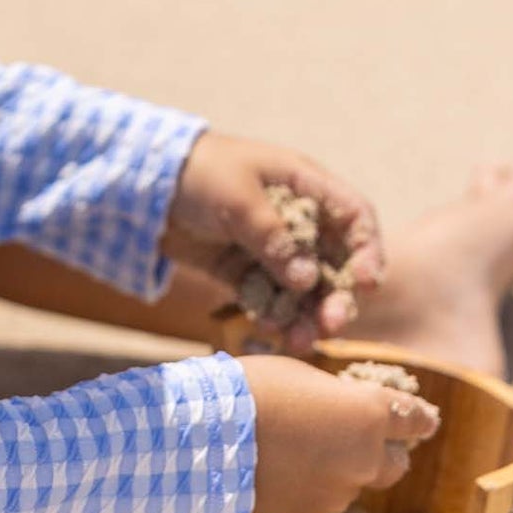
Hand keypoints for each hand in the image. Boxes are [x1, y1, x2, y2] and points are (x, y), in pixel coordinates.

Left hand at [163, 133, 384, 349]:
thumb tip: (306, 279)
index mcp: (304, 187)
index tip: (367, 282)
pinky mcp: (242, 270)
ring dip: (307, 314)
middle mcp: (295, 220)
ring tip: (302, 340)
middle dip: (337, 295)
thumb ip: (273, 237)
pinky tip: (272, 330)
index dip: (368, 250)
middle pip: (333, 262)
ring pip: (303, 288)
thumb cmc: (200, 172)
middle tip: (333, 324)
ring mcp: (269, 248)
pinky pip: (267, 297)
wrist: (144, 183)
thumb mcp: (238, 197)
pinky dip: (273, 315)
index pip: (354, 218)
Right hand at [243, 355, 439, 512]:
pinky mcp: (313, 511)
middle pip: (396, 463)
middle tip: (360, 438)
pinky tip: (284, 468)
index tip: (424, 418)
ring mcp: (340, 490)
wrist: (209, 438)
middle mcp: (366, 457)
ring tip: (303, 451)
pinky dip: (314, 484)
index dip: (420, 418)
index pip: (414, 419)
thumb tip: (340, 410)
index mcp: (369, 413)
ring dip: (342, 468)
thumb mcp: (302, 377)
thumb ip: (334, 398)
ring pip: (355, 482)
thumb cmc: (254, 391)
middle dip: (384, 451)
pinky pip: (324, 496)